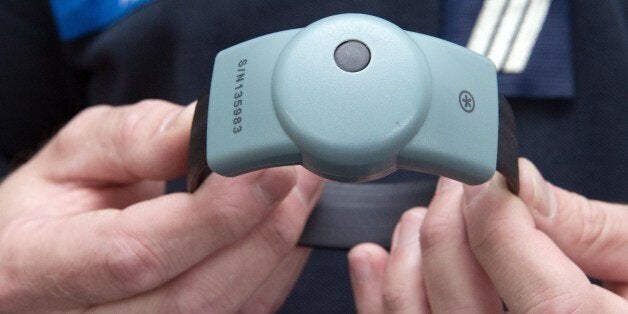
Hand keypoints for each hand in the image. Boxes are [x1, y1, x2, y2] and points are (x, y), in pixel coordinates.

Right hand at [0, 100, 323, 312]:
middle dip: (259, 231)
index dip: (211, 216)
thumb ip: (137, 138)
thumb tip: (208, 127)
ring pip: (224, 313)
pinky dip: (273, 273)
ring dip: (276, 250)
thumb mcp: (75, 153)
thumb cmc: (52, 204)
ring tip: (301, 193)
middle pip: (192, 296)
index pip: (134, 253)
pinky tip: (284, 228)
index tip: (265, 169)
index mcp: (36, 266)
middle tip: (297, 174)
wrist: (44, 251)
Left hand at [348, 159, 627, 312]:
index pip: (538, 289)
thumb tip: (520, 184)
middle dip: (448, 222)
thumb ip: (590, 228)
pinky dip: (379, 297)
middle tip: (457, 186)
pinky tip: (377, 260)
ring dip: (407, 255)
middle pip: (461, 295)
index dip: (497, 216)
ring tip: (418, 219)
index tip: (487, 175)